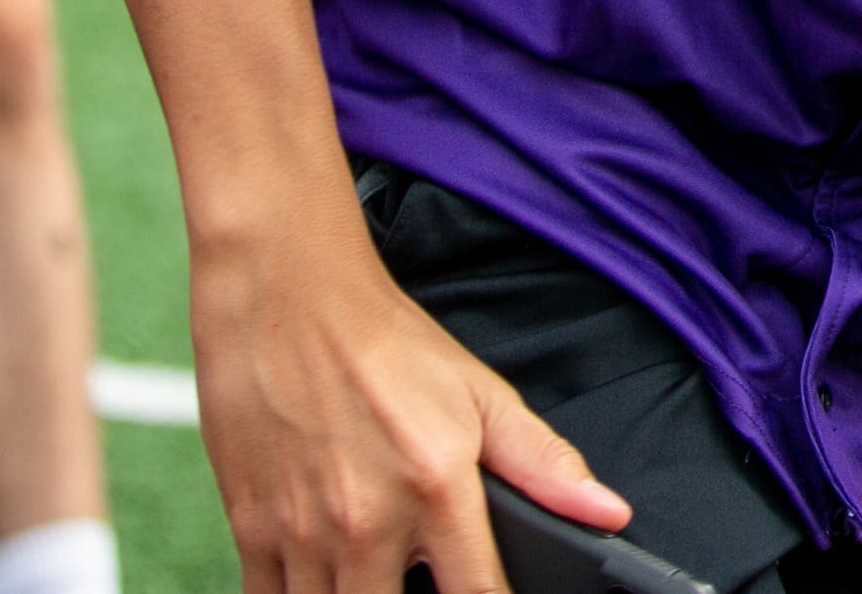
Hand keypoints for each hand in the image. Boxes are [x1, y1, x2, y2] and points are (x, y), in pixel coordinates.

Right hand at [193, 223, 626, 593]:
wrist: (285, 296)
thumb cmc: (386, 344)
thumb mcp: (479, 393)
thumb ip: (543, 463)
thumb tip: (610, 515)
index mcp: (437, 487)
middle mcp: (368, 522)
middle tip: (423, 578)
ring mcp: (302, 532)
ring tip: (375, 575)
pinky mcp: (250, 529)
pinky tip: (321, 577)